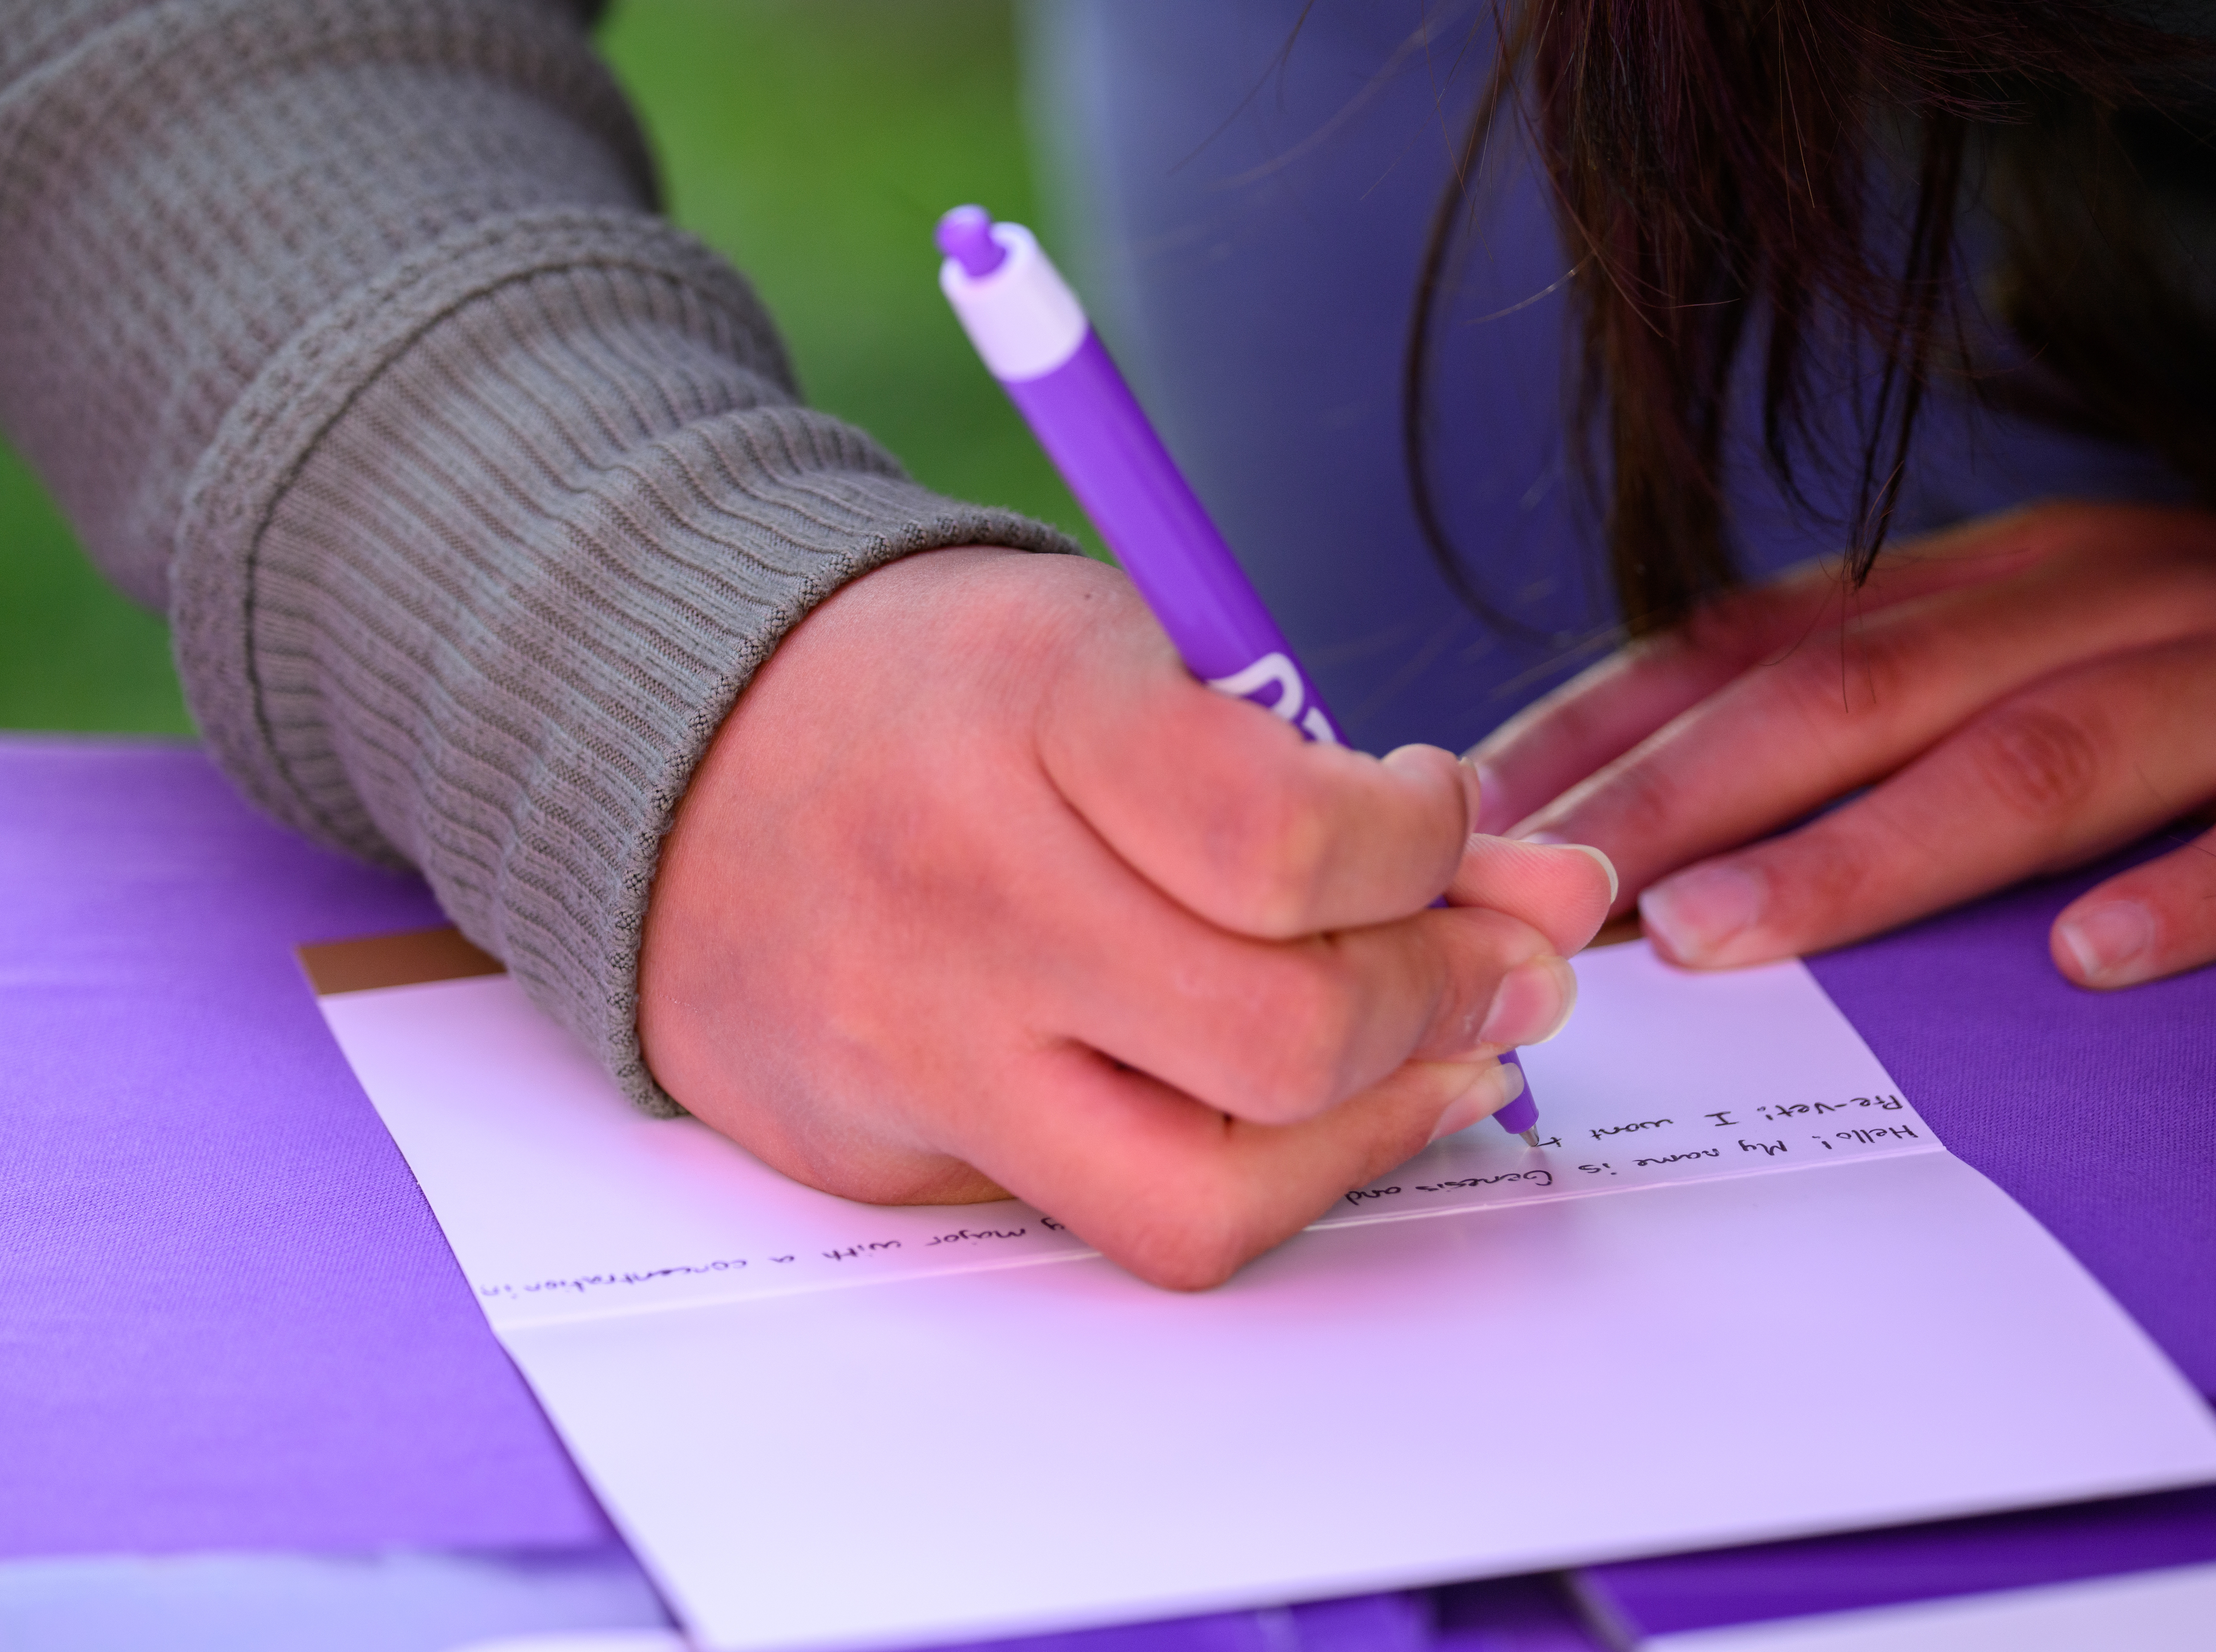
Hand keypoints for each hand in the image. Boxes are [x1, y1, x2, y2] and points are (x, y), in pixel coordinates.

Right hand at [640, 548, 1615, 1288]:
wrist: (679, 751)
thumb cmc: (934, 689)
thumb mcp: (1125, 656)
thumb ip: (1329, 779)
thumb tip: (1536, 893)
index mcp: (1031, 712)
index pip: (1290, 845)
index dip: (1427, 849)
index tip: (1440, 818)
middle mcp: (962, 893)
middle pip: (1279, 1036)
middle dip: (1446, 1005)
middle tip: (1500, 963)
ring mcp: (911, 1046)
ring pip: (1209, 1194)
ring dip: (1375, 1132)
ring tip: (1436, 1060)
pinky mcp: (884, 1154)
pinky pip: (1114, 1220)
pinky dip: (1252, 1175)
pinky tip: (1300, 1109)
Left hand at [1471, 502, 2215, 986]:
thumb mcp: (2025, 652)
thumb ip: (1867, 713)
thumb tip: (1660, 815)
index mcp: (2000, 578)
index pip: (1753, 642)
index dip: (1608, 723)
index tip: (1482, 812)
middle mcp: (2104, 597)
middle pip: (1854, 695)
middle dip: (1684, 797)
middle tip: (1548, 892)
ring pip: (2037, 755)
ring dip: (1868, 851)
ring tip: (1726, 932)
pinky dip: (2197, 885)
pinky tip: (2095, 957)